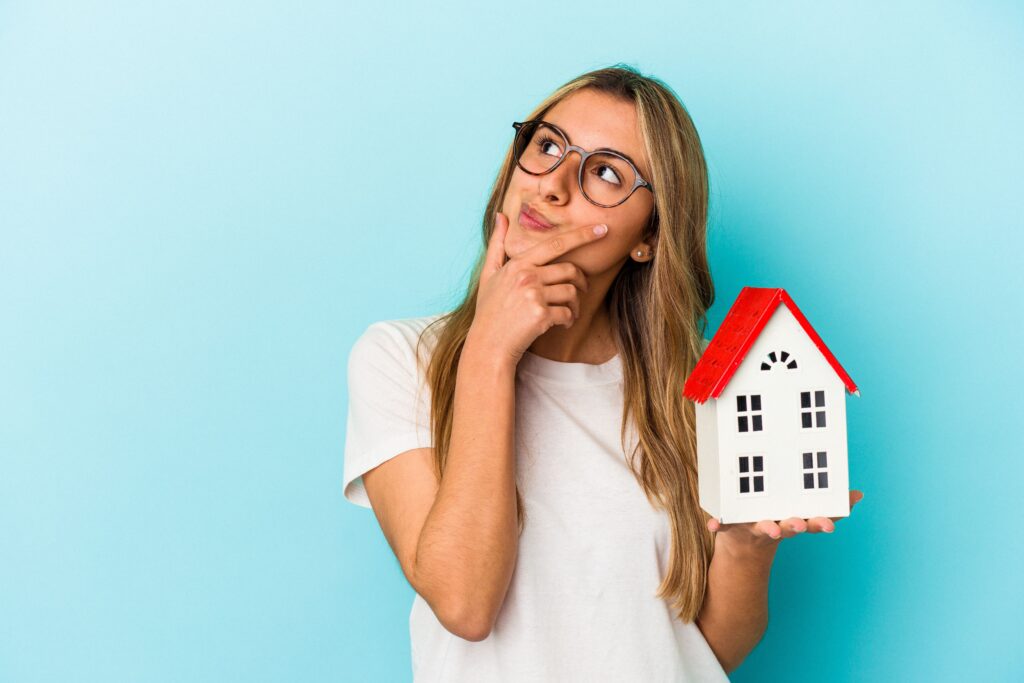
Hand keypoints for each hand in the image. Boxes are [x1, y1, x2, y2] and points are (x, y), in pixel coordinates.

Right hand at [468, 211, 607, 363]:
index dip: (582, 235)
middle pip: (570, 270)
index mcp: (519, 263)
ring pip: (572, 292)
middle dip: (581, 281)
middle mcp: (527, 276)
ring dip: (575, 304)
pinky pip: (568, 313)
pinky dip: (569, 320)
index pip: (556, 243)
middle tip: (582, 290)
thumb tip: (500, 215)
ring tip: (567, 312)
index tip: (602, 229)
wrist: (488, 344)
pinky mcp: (540, 315)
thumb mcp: (488, 274)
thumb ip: (496, 244)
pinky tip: (561, 324)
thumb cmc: (489, 310)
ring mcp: (533, 295)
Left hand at [706, 490, 864, 547]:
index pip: (813, 521)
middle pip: (789, 526)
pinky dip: (717, 525)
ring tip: (772, 529)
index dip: (821, 522)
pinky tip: (712, 524)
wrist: (743, 544)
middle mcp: (777, 525)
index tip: (829, 524)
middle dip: (796, 525)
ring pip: (762, 528)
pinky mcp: (732, 526)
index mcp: (794, 519)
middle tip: (799, 523)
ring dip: (768, 528)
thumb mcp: (801, 511)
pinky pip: (724, 525)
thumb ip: (828, 503)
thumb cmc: (775, 518)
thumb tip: (858, 494)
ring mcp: (754, 527)